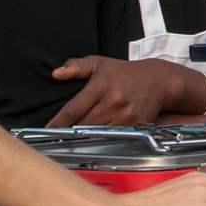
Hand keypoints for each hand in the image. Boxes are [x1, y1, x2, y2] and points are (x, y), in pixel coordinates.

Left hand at [49, 57, 202, 127]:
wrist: (158, 81)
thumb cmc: (125, 73)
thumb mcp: (100, 63)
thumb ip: (76, 66)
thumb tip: (56, 73)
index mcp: (101, 86)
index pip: (74, 108)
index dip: (59, 121)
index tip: (47, 129)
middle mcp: (113, 102)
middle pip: (84, 124)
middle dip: (70, 132)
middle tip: (56, 137)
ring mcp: (125, 116)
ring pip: (97, 133)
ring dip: (85, 138)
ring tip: (73, 140)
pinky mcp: (135, 126)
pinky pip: (114, 137)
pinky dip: (103, 140)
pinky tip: (94, 141)